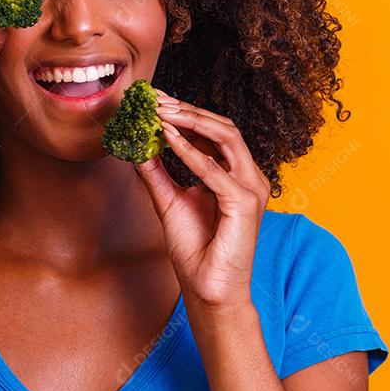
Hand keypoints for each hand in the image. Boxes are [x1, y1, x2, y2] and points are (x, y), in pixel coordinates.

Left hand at [133, 89, 271, 309]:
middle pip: (222, 128)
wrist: (208, 290)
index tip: (155, 101)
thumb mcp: (168, 201)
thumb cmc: (196, 250)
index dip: (185, 113)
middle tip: (155, 99)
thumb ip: (156, 172)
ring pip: (226, 137)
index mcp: (234, 175)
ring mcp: (251, 189)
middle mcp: (248, 177)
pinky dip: (189, 151)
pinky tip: (166, 139)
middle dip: (187, 110)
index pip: (213, 132)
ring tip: (160, 113)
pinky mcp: (245, 204)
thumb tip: (138, 145)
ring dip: (190, 121)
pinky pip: (214, 170)